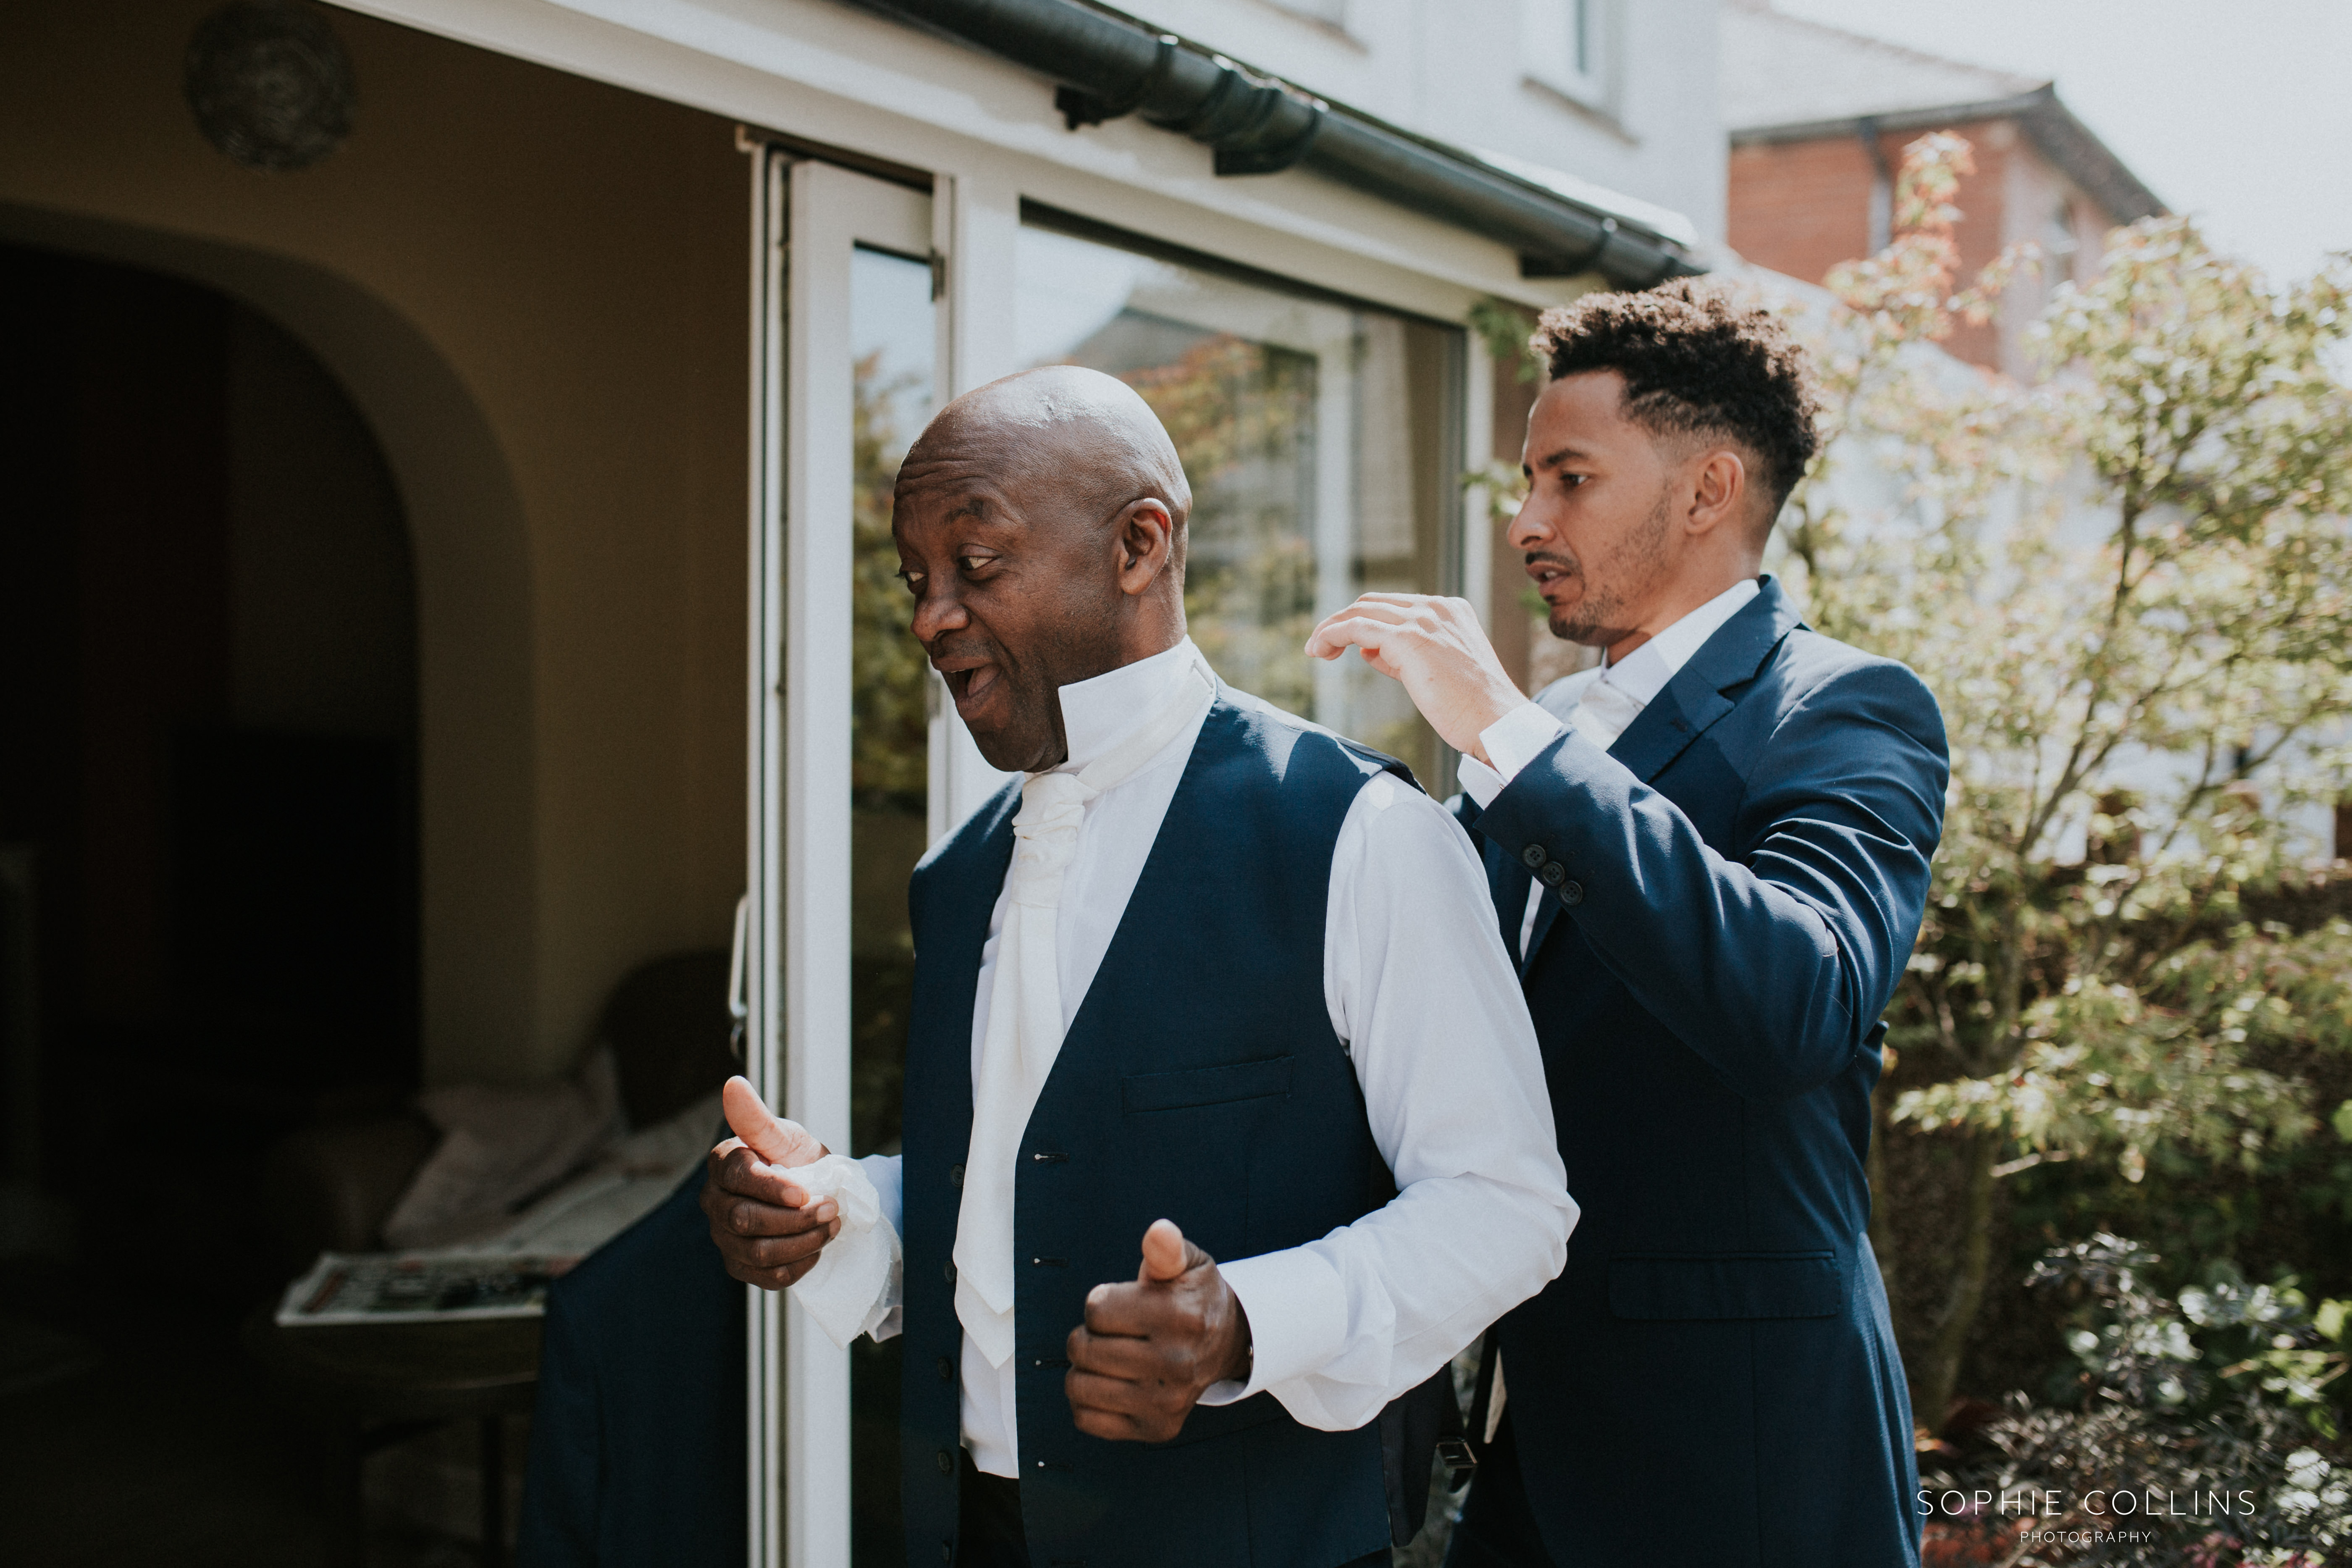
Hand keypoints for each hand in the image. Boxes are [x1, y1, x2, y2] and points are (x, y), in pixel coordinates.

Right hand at [700, 1075, 840, 1290]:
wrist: (816, 1195)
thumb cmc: (797, 1160)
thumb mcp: (787, 1137)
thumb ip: (758, 1119)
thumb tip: (733, 1084)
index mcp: (722, 1164)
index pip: (739, 1178)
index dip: (773, 1188)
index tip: (806, 1192)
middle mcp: (715, 1202)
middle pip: (745, 1220)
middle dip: (796, 1218)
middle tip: (832, 1210)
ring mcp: (724, 1238)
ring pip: (758, 1251)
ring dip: (803, 1241)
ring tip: (832, 1226)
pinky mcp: (740, 1266)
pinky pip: (768, 1277)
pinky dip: (799, 1265)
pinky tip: (817, 1248)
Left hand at [1064, 1219, 1251, 1442]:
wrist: (1227, 1342)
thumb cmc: (1193, 1298)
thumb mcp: (1186, 1263)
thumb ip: (1165, 1248)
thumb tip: (1159, 1232)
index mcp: (1181, 1316)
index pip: (1095, 1310)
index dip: (1100, 1302)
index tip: (1121, 1303)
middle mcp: (1177, 1363)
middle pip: (1083, 1349)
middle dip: (1087, 1335)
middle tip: (1111, 1332)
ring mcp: (1166, 1401)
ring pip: (1079, 1387)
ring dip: (1083, 1369)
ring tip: (1107, 1357)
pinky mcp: (1156, 1428)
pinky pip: (1088, 1420)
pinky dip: (1087, 1402)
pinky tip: (1109, 1385)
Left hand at [1304, 593, 1527, 761]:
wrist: (1495, 723)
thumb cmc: (1471, 708)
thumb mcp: (1438, 672)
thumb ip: (1404, 656)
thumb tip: (1369, 652)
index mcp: (1450, 610)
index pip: (1395, 607)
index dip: (1365, 623)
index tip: (1346, 647)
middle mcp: (1437, 607)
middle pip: (1373, 603)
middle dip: (1342, 621)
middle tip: (1321, 647)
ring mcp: (1424, 620)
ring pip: (1361, 611)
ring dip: (1331, 628)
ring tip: (1315, 650)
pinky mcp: (1409, 638)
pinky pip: (1357, 627)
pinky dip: (1333, 634)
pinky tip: (1320, 650)